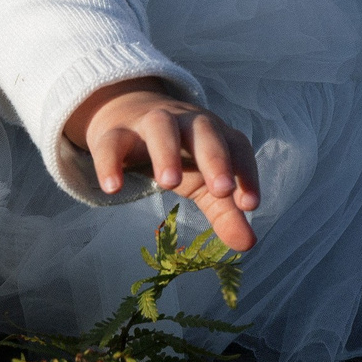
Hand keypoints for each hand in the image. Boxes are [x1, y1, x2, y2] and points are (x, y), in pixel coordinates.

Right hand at [67, 79, 261, 251]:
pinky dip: (112, 163)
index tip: (249, 205)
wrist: (130, 116)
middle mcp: (187, 122)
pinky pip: (113, 143)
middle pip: (205, 131)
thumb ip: (226, 212)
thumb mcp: (203, 185)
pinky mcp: (116, 133)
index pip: (238, 147)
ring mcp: (151, 123)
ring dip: (167, 152)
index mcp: (215, 135)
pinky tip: (113, 188)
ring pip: (162, 128)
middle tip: (222, 190)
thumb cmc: (180, 155)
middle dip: (215, 158)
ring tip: (169, 184)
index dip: (246, 174)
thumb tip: (248, 245)